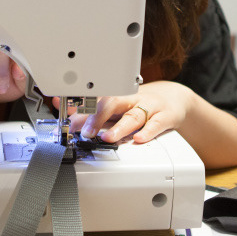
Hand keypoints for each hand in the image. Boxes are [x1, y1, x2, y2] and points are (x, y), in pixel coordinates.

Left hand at [69, 81, 197, 144]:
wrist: (173, 99)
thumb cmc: (139, 104)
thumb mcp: (115, 106)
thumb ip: (91, 111)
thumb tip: (63, 110)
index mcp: (116, 96)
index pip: (94, 98)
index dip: (79, 106)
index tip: (66, 116)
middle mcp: (131, 100)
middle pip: (113, 103)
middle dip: (97, 116)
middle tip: (84, 130)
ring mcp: (148, 108)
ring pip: (133, 116)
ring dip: (119, 127)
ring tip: (107, 137)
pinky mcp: (165, 117)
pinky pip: (156, 124)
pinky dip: (148, 132)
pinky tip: (139, 139)